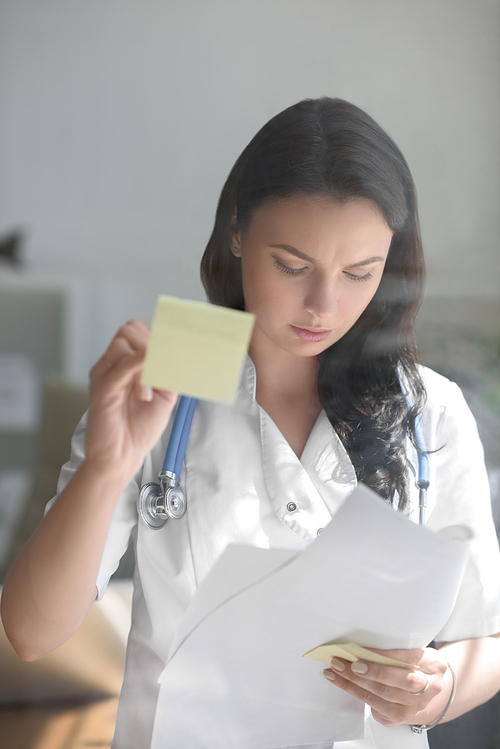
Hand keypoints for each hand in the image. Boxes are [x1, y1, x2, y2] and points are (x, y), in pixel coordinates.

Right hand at [85, 320, 177, 480]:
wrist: (121, 457)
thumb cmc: (138, 428)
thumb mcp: (165, 394)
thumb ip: (170, 370)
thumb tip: (182, 349)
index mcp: (125, 364)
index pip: (137, 329)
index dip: (156, 337)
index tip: (173, 353)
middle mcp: (112, 365)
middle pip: (130, 329)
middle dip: (151, 345)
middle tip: (161, 373)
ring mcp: (104, 374)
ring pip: (125, 342)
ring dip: (146, 361)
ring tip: (147, 391)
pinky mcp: (102, 388)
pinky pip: (123, 365)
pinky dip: (142, 367)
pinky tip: (147, 388)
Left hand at [322, 647, 453, 727]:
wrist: (432, 695)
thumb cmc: (419, 666)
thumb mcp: (419, 653)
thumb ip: (400, 649)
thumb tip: (364, 642)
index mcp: (434, 667)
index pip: (407, 659)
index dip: (384, 657)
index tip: (362, 651)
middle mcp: (427, 691)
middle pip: (397, 683)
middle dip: (370, 672)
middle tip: (347, 663)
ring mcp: (412, 708)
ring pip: (381, 696)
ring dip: (353, 682)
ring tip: (335, 669)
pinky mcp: (397, 718)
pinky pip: (373, 706)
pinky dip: (354, 692)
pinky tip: (340, 681)